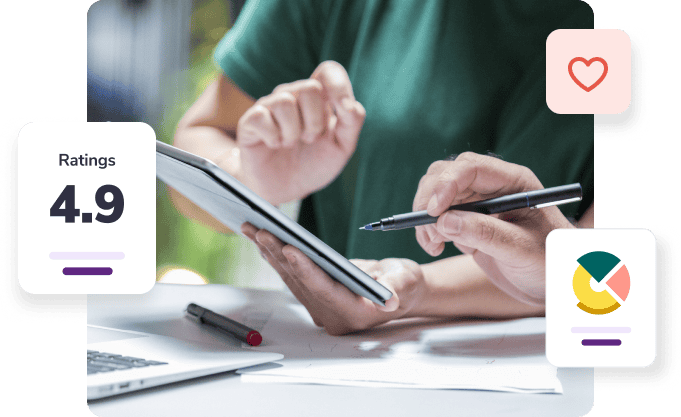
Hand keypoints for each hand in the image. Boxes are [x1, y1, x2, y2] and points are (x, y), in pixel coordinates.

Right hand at [230, 61, 364, 205]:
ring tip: (290, 144)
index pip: (329, 71)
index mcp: (318, 99)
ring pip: (285, 101)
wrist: (284, 189)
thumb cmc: (313, 164)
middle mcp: (294, 96)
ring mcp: (270, 106)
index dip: (339, 86)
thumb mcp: (342, 147)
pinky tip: (274, 145)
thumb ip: (352, 122)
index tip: (343, 110)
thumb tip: (349, 104)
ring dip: (294, 132)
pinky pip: (262, 116)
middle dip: (315, 122)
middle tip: (309, 140)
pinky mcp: (251, 120)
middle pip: (310, 88)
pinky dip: (273, 137)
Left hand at [241, 223, 425, 334]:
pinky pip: (290, 274)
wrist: (398, 290)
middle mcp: (331, 314)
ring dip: (270, 252)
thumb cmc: (404, 284)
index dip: (306, 269)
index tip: (290, 248)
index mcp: (353, 313)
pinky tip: (261, 237)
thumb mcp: (405, 283)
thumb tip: (390, 298)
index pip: (323, 290)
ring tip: (252, 227)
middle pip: (299, 282)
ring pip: (289, 277)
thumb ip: (396, 290)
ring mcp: (319, 306)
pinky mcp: (313, 294)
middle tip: (261, 230)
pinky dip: (275, 254)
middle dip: (279, 254)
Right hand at [412, 152, 574, 304]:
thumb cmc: (546, 261)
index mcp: (512, 182)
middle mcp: (491, 186)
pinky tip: (436, 247)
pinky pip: (436, 216)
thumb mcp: (520, 248)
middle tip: (428, 229)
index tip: (434, 211)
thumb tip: (444, 221)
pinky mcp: (465, 221)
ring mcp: (476, 203)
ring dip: (426, 217)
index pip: (470, 168)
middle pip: (445, 174)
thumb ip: (484, 233)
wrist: (550, 283)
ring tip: (434, 244)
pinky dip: (428, 230)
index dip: (446, 184)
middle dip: (430, 200)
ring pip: (435, 193)